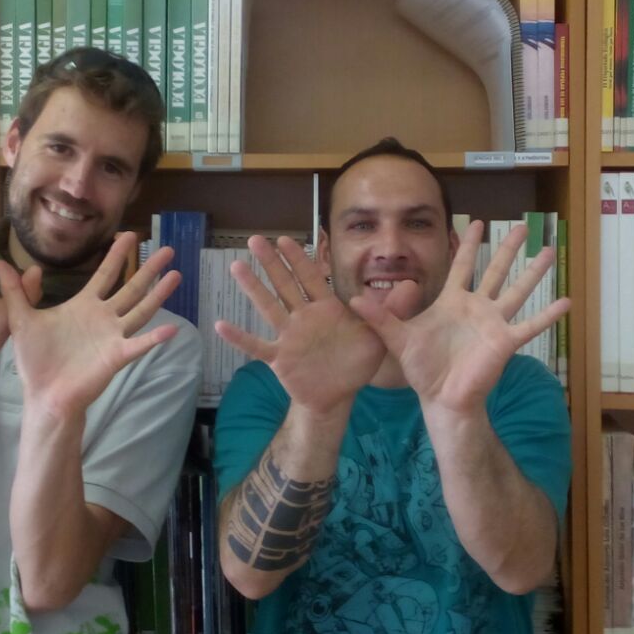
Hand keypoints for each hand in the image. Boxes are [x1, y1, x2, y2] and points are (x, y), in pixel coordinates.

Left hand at [0, 232, 181, 420]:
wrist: (43, 395)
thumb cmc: (35, 360)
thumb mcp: (21, 319)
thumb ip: (15, 291)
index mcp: (83, 306)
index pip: (104, 274)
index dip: (117, 255)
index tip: (130, 235)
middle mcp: (103, 318)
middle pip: (131, 287)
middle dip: (148, 269)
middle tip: (167, 249)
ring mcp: (112, 336)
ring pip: (141, 310)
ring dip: (158, 294)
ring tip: (176, 275)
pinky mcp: (116, 356)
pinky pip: (138, 345)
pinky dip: (154, 338)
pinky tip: (171, 329)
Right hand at [215, 234, 417, 414]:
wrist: (339, 395)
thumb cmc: (356, 362)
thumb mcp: (379, 336)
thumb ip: (392, 311)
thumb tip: (413, 285)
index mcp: (327, 308)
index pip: (312, 277)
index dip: (300, 258)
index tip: (286, 238)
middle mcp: (304, 317)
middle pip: (285, 285)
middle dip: (271, 263)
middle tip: (255, 239)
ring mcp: (289, 337)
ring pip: (268, 308)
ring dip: (253, 288)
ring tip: (236, 267)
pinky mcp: (280, 358)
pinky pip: (257, 346)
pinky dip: (240, 337)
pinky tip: (220, 324)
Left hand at [349, 221, 568, 415]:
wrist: (440, 399)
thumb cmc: (422, 370)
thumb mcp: (397, 338)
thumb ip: (379, 317)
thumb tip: (351, 299)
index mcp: (452, 302)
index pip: (462, 266)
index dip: (468, 245)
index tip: (475, 222)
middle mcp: (476, 308)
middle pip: (495, 270)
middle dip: (508, 248)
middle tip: (523, 226)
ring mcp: (493, 323)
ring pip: (517, 290)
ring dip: (534, 272)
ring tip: (550, 250)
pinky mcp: (505, 342)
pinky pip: (530, 325)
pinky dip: (549, 315)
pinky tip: (567, 301)